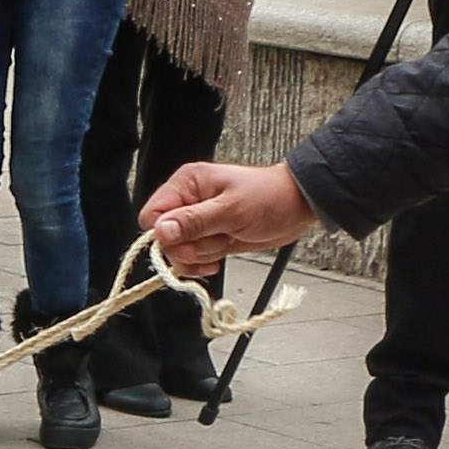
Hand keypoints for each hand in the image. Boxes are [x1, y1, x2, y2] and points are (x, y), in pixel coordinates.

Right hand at [141, 159, 311, 275]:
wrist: (296, 208)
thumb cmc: (269, 198)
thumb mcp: (232, 210)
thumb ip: (194, 221)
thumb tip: (161, 231)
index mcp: (186, 184)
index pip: (152, 215)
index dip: (164, 233)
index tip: (187, 240)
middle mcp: (186, 202)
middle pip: (163, 238)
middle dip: (189, 247)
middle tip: (215, 241)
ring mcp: (196, 222)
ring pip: (179, 252)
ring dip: (202, 254)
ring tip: (226, 240)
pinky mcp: (207, 238)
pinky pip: (192, 259)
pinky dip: (204, 263)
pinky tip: (221, 257)